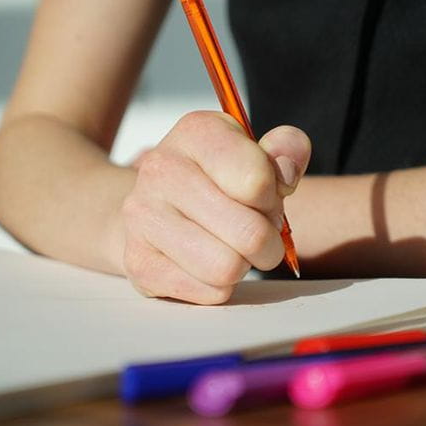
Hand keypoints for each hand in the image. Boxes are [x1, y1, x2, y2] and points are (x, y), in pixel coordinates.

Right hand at [120, 111, 310, 303]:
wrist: (159, 205)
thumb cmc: (219, 181)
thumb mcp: (257, 153)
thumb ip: (287, 150)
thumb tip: (286, 171)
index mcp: (196, 132)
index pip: (257, 182)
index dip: (273, 197)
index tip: (263, 195)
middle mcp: (161, 168)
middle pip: (249, 233)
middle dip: (267, 239)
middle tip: (256, 229)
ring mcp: (142, 217)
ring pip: (227, 269)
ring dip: (244, 265)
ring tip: (233, 247)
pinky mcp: (139, 263)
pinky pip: (208, 293)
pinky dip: (220, 286)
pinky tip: (208, 262)